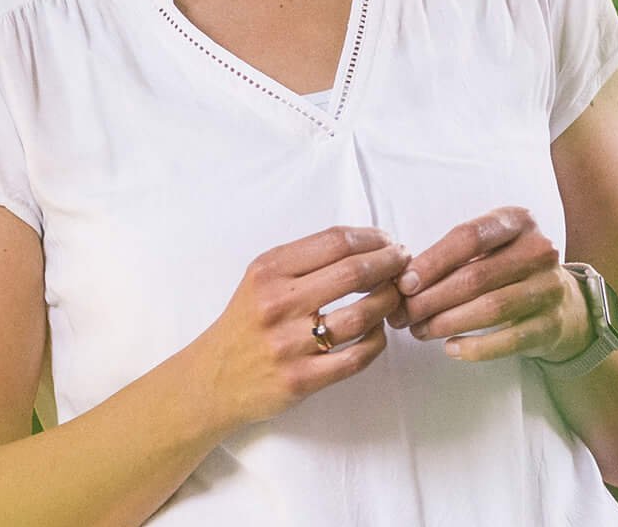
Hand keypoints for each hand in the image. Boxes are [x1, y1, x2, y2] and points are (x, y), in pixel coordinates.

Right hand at [182, 225, 409, 431]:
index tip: (390, 242)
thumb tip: (369, 243)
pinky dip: (376, 341)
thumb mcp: (262, 279)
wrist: (212, 379)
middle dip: (390, 264)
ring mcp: (290, 344)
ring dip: (388, 302)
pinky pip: (357, 356)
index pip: (335, 242)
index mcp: (269, 272)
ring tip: (394, 298)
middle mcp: (277, 305)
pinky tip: (376, 332)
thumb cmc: (247, 323)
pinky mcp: (301, 379)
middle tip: (404, 265)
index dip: (374, 238)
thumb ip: (306, 260)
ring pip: (362, 315)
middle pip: (354, 273)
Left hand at [386, 206, 591, 362]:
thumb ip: (451, 256)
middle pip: (475, 277)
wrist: (562, 302)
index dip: (431, 262)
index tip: (403, 284)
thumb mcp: (489, 247)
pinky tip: (450, 348)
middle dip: (430, 299)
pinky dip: (474, 348)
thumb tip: (400, 282)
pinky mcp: (551, 324)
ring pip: (489, 309)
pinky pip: (508, 340)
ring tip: (419, 331)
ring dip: (446, 323)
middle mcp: (539, 250)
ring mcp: (549, 288)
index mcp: (518, 221)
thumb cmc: (508, 270)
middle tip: (402, 315)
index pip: (468, 237)